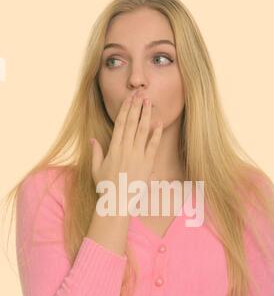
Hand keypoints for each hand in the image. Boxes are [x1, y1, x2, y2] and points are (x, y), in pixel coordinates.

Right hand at [90, 91, 162, 209]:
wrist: (117, 202)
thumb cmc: (106, 187)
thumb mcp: (96, 169)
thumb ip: (96, 152)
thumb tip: (92, 139)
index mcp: (114, 148)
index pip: (120, 124)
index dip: (125, 109)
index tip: (129, 98)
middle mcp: (126, 149)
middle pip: (132, 123)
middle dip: (136, 106)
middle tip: (140, 93)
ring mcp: (137, 156)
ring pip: (142, 131)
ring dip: (146, 115)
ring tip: (149, 102)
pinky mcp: (147, 164)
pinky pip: (152, 146)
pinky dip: (156, 134)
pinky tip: (159, 123)